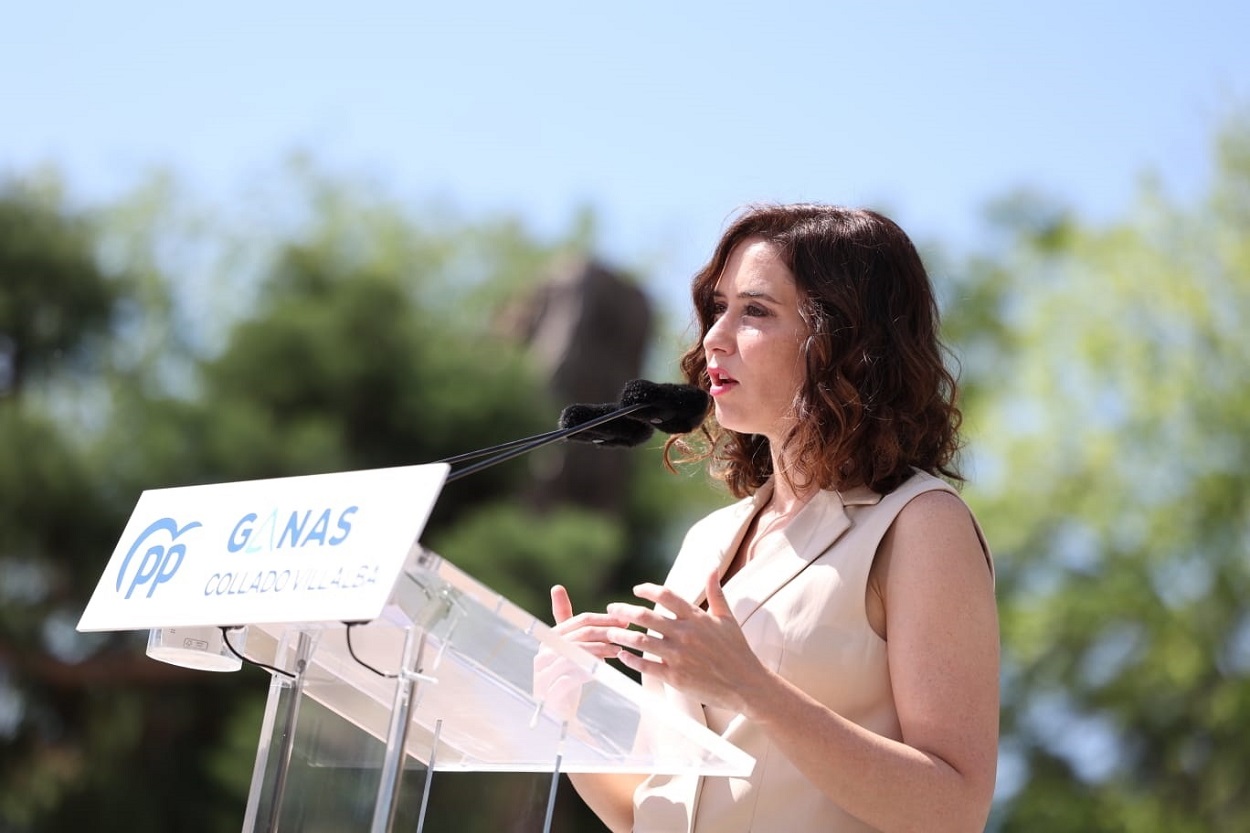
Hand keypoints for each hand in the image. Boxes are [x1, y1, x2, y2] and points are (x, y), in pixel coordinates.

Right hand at [533, 585, 629, 718]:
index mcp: (549, 639)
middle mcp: (543, 655)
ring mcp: (543, 675)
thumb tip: (557, 587)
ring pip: (575, 655)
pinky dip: (588, 672)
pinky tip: (603, 671)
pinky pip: (569, 679)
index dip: (604, 618)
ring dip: (600, 652)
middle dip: (606, 633)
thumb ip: (568, 621)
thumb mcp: (569, 646)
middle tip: (626, 634)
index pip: (578, 621)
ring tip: (618, 652)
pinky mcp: (550, 695)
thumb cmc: (566, 674)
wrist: (559, 712)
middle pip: (579, 636)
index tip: (625, 619)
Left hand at [606, 572, 770, 713]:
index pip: (666, 596)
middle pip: (646, 617)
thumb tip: (712, 568)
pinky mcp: (675, 677)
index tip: (636, 589)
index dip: (647, 589)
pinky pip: (646, 666)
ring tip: (609, 632)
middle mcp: (685, 634)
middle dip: (624, 611)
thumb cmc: (737, 650)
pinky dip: (631, 660)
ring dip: (621, 635)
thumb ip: (715, 592)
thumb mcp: (727, 618)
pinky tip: (622, 656)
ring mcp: (679, 656)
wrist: (746, 685)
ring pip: (641, 641)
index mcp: (697, 618)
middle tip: (611, 609)